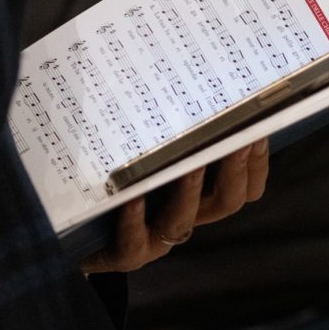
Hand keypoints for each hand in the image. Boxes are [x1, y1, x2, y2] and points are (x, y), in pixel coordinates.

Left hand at [81, 139, 268, 272]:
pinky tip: (129, 196)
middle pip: (226, 201)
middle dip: (235, 169)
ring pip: (183, 222)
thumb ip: (168, 128)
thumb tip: (186, 75)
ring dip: (190, 191)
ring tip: (190, 163)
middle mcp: (183, 215)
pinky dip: (134, 221)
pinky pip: (133, 244)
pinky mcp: (122, 254)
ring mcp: (154, 238)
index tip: (258, 128)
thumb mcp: (145, 149)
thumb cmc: (113, 180)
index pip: (243, 185)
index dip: (255, 161)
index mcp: (197, 193)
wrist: (70, 233)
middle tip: (238, 138)